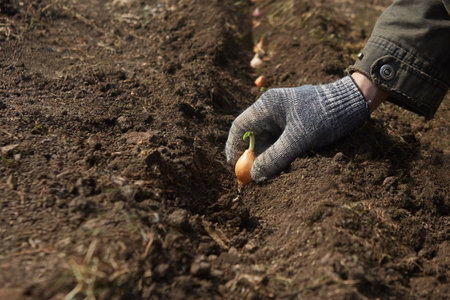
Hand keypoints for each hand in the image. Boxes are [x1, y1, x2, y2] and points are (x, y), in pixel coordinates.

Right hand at [225, 76, 369, 181]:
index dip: (234, 148)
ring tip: (270, 174)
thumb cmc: (325, 115)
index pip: (240, 127)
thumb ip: (275, 157)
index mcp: (267, 105)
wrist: (354, 102)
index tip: (234, 167)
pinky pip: (280, 141)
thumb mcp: (299, 139)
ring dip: (266, 157)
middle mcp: (272, 109)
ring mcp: (283, 116)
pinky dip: (278, 154)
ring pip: (267, 140)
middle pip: (253, 135)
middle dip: (252, 156)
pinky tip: (283, 166)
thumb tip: (254, 175)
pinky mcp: (295, 123)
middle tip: (253, 177)